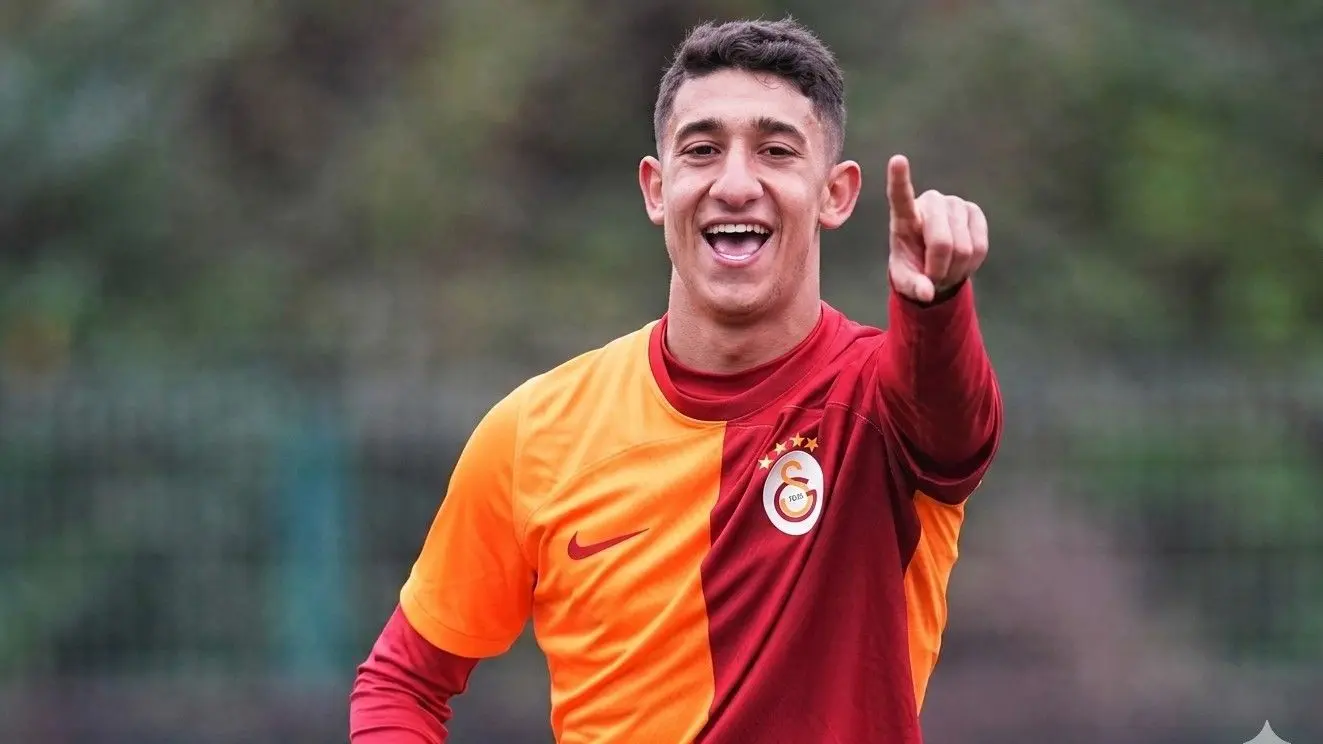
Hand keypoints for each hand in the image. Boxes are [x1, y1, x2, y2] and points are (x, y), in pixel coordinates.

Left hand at [886, 154, 988, 302]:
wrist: (936, 264)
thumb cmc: (913, 267)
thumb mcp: (906, 280)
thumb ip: (913, 286)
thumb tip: (927, 293)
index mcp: (904, 214)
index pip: (900, 195)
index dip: (899, 179)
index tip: (897, 160)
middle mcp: (930, 202)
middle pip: (942, 243)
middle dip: (939, 269)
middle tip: (933, 277)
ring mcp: (955, 204)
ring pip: (964, 248)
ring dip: (955, 269)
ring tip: (945, 269)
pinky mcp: (975, 212)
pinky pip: (980, 247)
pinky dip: (971, 264)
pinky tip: (961, 262)